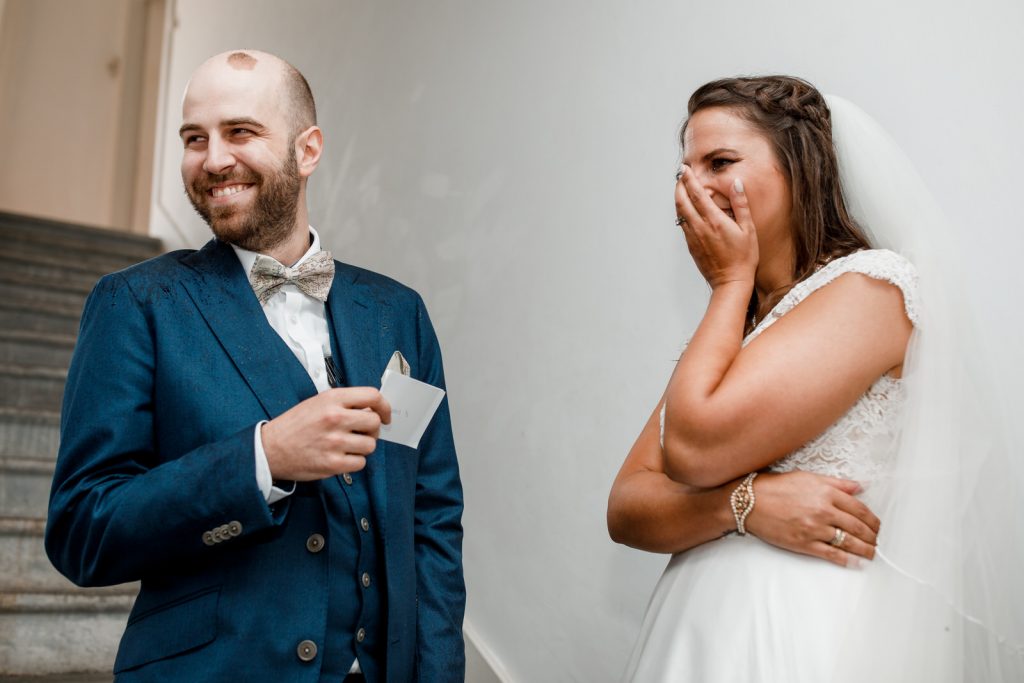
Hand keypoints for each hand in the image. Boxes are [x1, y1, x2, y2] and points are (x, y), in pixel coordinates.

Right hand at [261, 387, 391, 480]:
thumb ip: (344, 403)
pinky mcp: (332, 463)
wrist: (270, 449)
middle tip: (363, 432)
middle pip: (375, 423)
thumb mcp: (318, 402)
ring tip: (348, 445)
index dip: (384, 406)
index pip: (372, 397)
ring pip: (370, 445)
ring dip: (363, 446)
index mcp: (332, 399)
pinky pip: (360, 463)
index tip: (385, 414)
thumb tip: (372, 409)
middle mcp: (335, 418)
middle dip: (373, 429)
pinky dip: (355, 461)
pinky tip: (342, 456)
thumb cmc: (294, 425)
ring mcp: (335, 442)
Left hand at [675, 166, 757, 287]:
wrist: (730, 282)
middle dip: (679, 186)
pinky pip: (683, 224)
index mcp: (714, 220)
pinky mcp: (691, 245)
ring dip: (678, 198)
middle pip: (682, 201)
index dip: (689, 179)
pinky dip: (681, 212)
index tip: (684, 169)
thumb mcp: (748, 229)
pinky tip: (685, 208)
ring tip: (680, 187)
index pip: (697, 194)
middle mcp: (700, 227)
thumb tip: (736, 183)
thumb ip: (741, 204)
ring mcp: (693, 237)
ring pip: (680, 213)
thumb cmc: (744, 257)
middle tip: (680, 175)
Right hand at [744, 470, 879, 567]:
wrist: (750, 502)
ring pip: (849, 542)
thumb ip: (837, 483)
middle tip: (879, 542)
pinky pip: (832, 554)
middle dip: (873, 537)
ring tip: (873, 554)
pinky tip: (857, 563)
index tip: (877, 526)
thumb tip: (861, 487)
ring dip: (865, 550)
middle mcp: (823, 511)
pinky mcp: (804, 544)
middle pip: (858, 527)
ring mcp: (814, 529)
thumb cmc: (776, 487)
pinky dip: (848, 560)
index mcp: (826, 493)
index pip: (859, 509)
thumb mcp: (808, 477)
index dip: (873, 520)